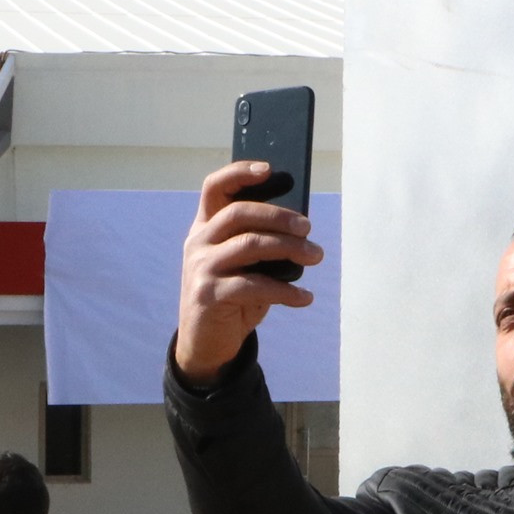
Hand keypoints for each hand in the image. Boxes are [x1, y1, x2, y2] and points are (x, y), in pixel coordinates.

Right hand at [173, 161, 325, 385]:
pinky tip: (305, 297)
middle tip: (308, 227)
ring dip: (290, 249)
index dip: (239, 173)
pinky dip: (286, 291)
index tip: (269, 169)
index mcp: (205, 228)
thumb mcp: (241, 266)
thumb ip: (258, 244)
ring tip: (315, 256)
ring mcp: (201, 268)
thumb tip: (299, 230)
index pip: (214, 188)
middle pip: (239, 213)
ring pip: (250, 245)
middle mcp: (198, 243)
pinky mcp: (209, 295)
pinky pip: (255, 286)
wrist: (205, 343)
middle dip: (278, 216)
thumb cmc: (232, 297)